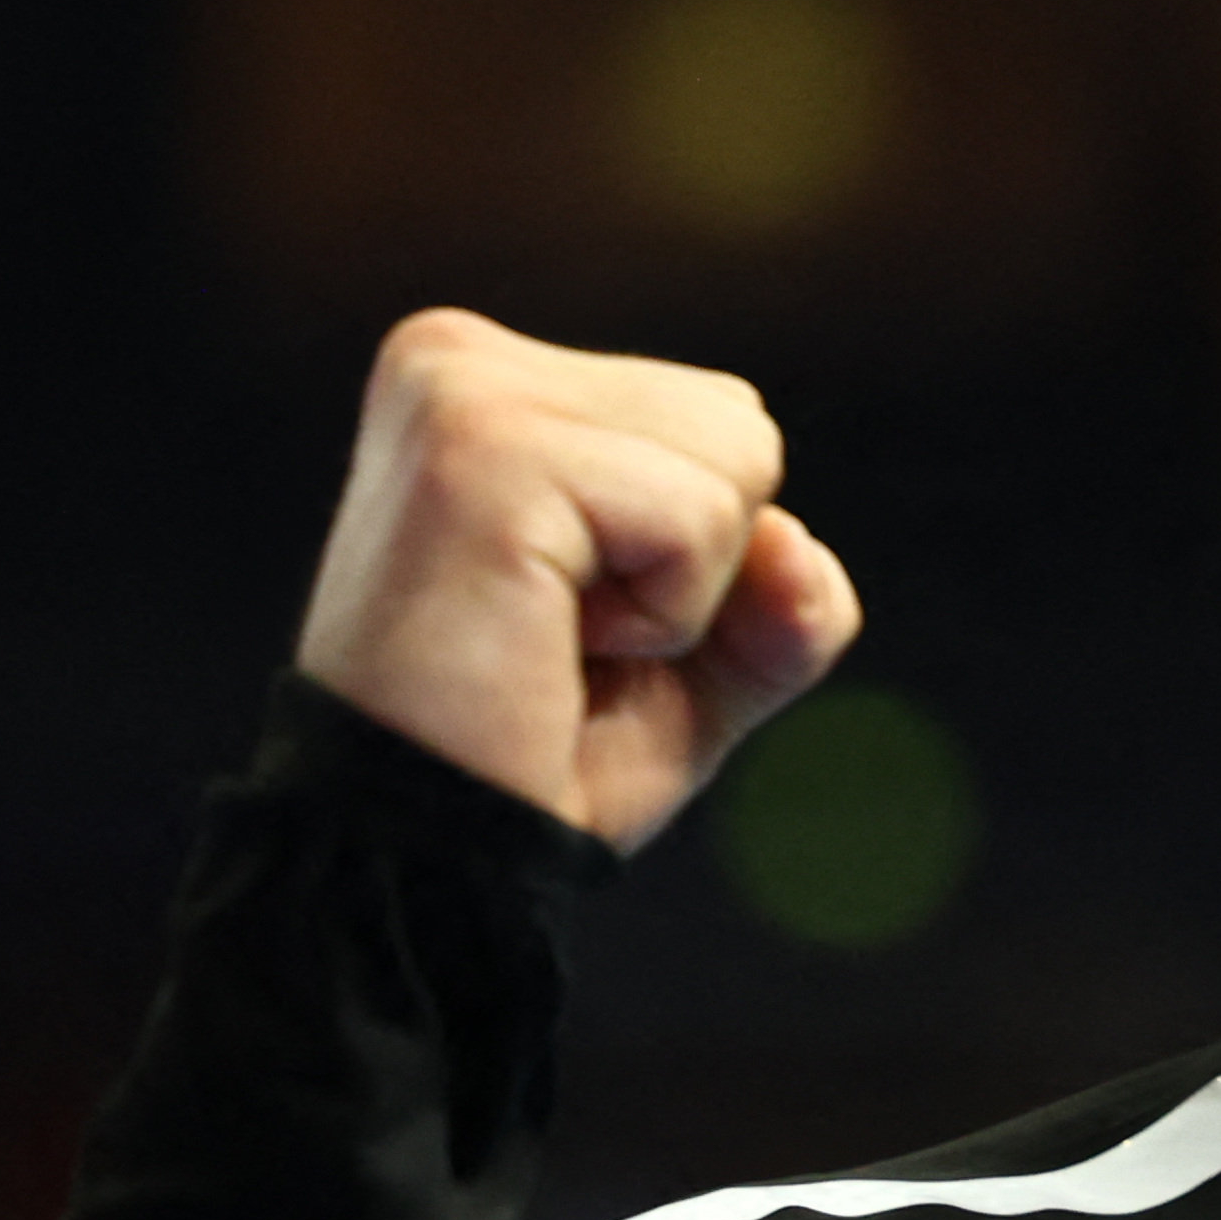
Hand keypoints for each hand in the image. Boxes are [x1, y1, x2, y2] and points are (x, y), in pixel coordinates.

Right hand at [290, 308, 860, 848]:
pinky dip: (663, 615)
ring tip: (545, 637)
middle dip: (695, 568)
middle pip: (741, 425)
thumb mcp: (704, 663)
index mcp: (488, 378)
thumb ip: (789, 593)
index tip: (565, 623)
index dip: (695, 561)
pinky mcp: (483, 453)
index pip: (723, 420)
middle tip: (557, 642)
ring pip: (737, 457)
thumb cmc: (537, 760)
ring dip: (678, 595)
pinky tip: (545, 642)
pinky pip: (697, 518)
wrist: (425, 861)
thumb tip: (795, 546)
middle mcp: (458, 358)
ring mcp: (462, 394)